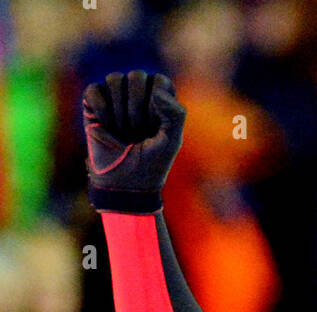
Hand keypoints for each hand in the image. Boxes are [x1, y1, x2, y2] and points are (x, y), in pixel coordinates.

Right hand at [83, 70, 185, 212]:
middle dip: (137, 108)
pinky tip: (106, 127)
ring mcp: (115, 95)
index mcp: (160, 99)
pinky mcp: (94, 101)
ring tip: (123, 132)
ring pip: (114, 79)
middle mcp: (137, 92)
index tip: (154, 127)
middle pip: (136, 76)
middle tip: (137, 132)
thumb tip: (156, 90)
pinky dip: (102, 110)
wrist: (124, 182)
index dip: (156, 102)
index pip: (159, 80)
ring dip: (120, 111)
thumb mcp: (171, 141)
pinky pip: (94, 90)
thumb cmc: (151, 162)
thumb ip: (175, 114)